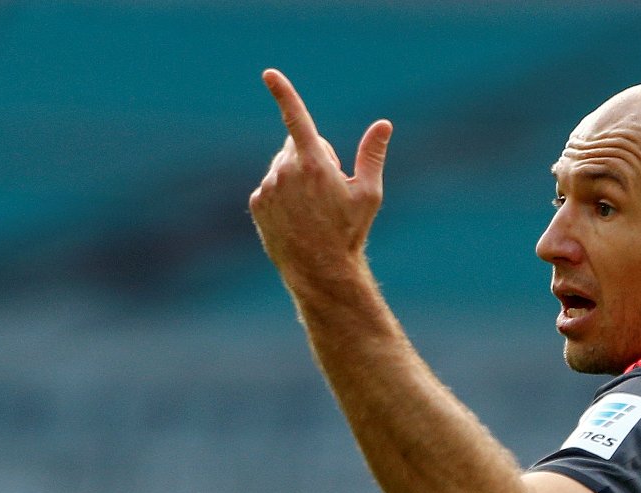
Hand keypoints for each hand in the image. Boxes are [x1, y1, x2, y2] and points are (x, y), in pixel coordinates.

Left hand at [249, 68, 392, 289]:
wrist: (320, 271)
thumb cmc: (350, 232)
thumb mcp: (369, 194)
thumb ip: (372, 155)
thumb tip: (383, 124)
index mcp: (314, 163)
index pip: (297, 118)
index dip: (284, 93)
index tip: (269, 74)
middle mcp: (285, 171)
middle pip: (298, 145)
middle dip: (314, 158)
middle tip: (331, 191)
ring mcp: (268, 187)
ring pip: (284, 166)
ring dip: (298, 177)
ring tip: (314, 210)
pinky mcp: (257, 203)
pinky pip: (272, 186)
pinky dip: (283, 194)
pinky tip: (297, 217)